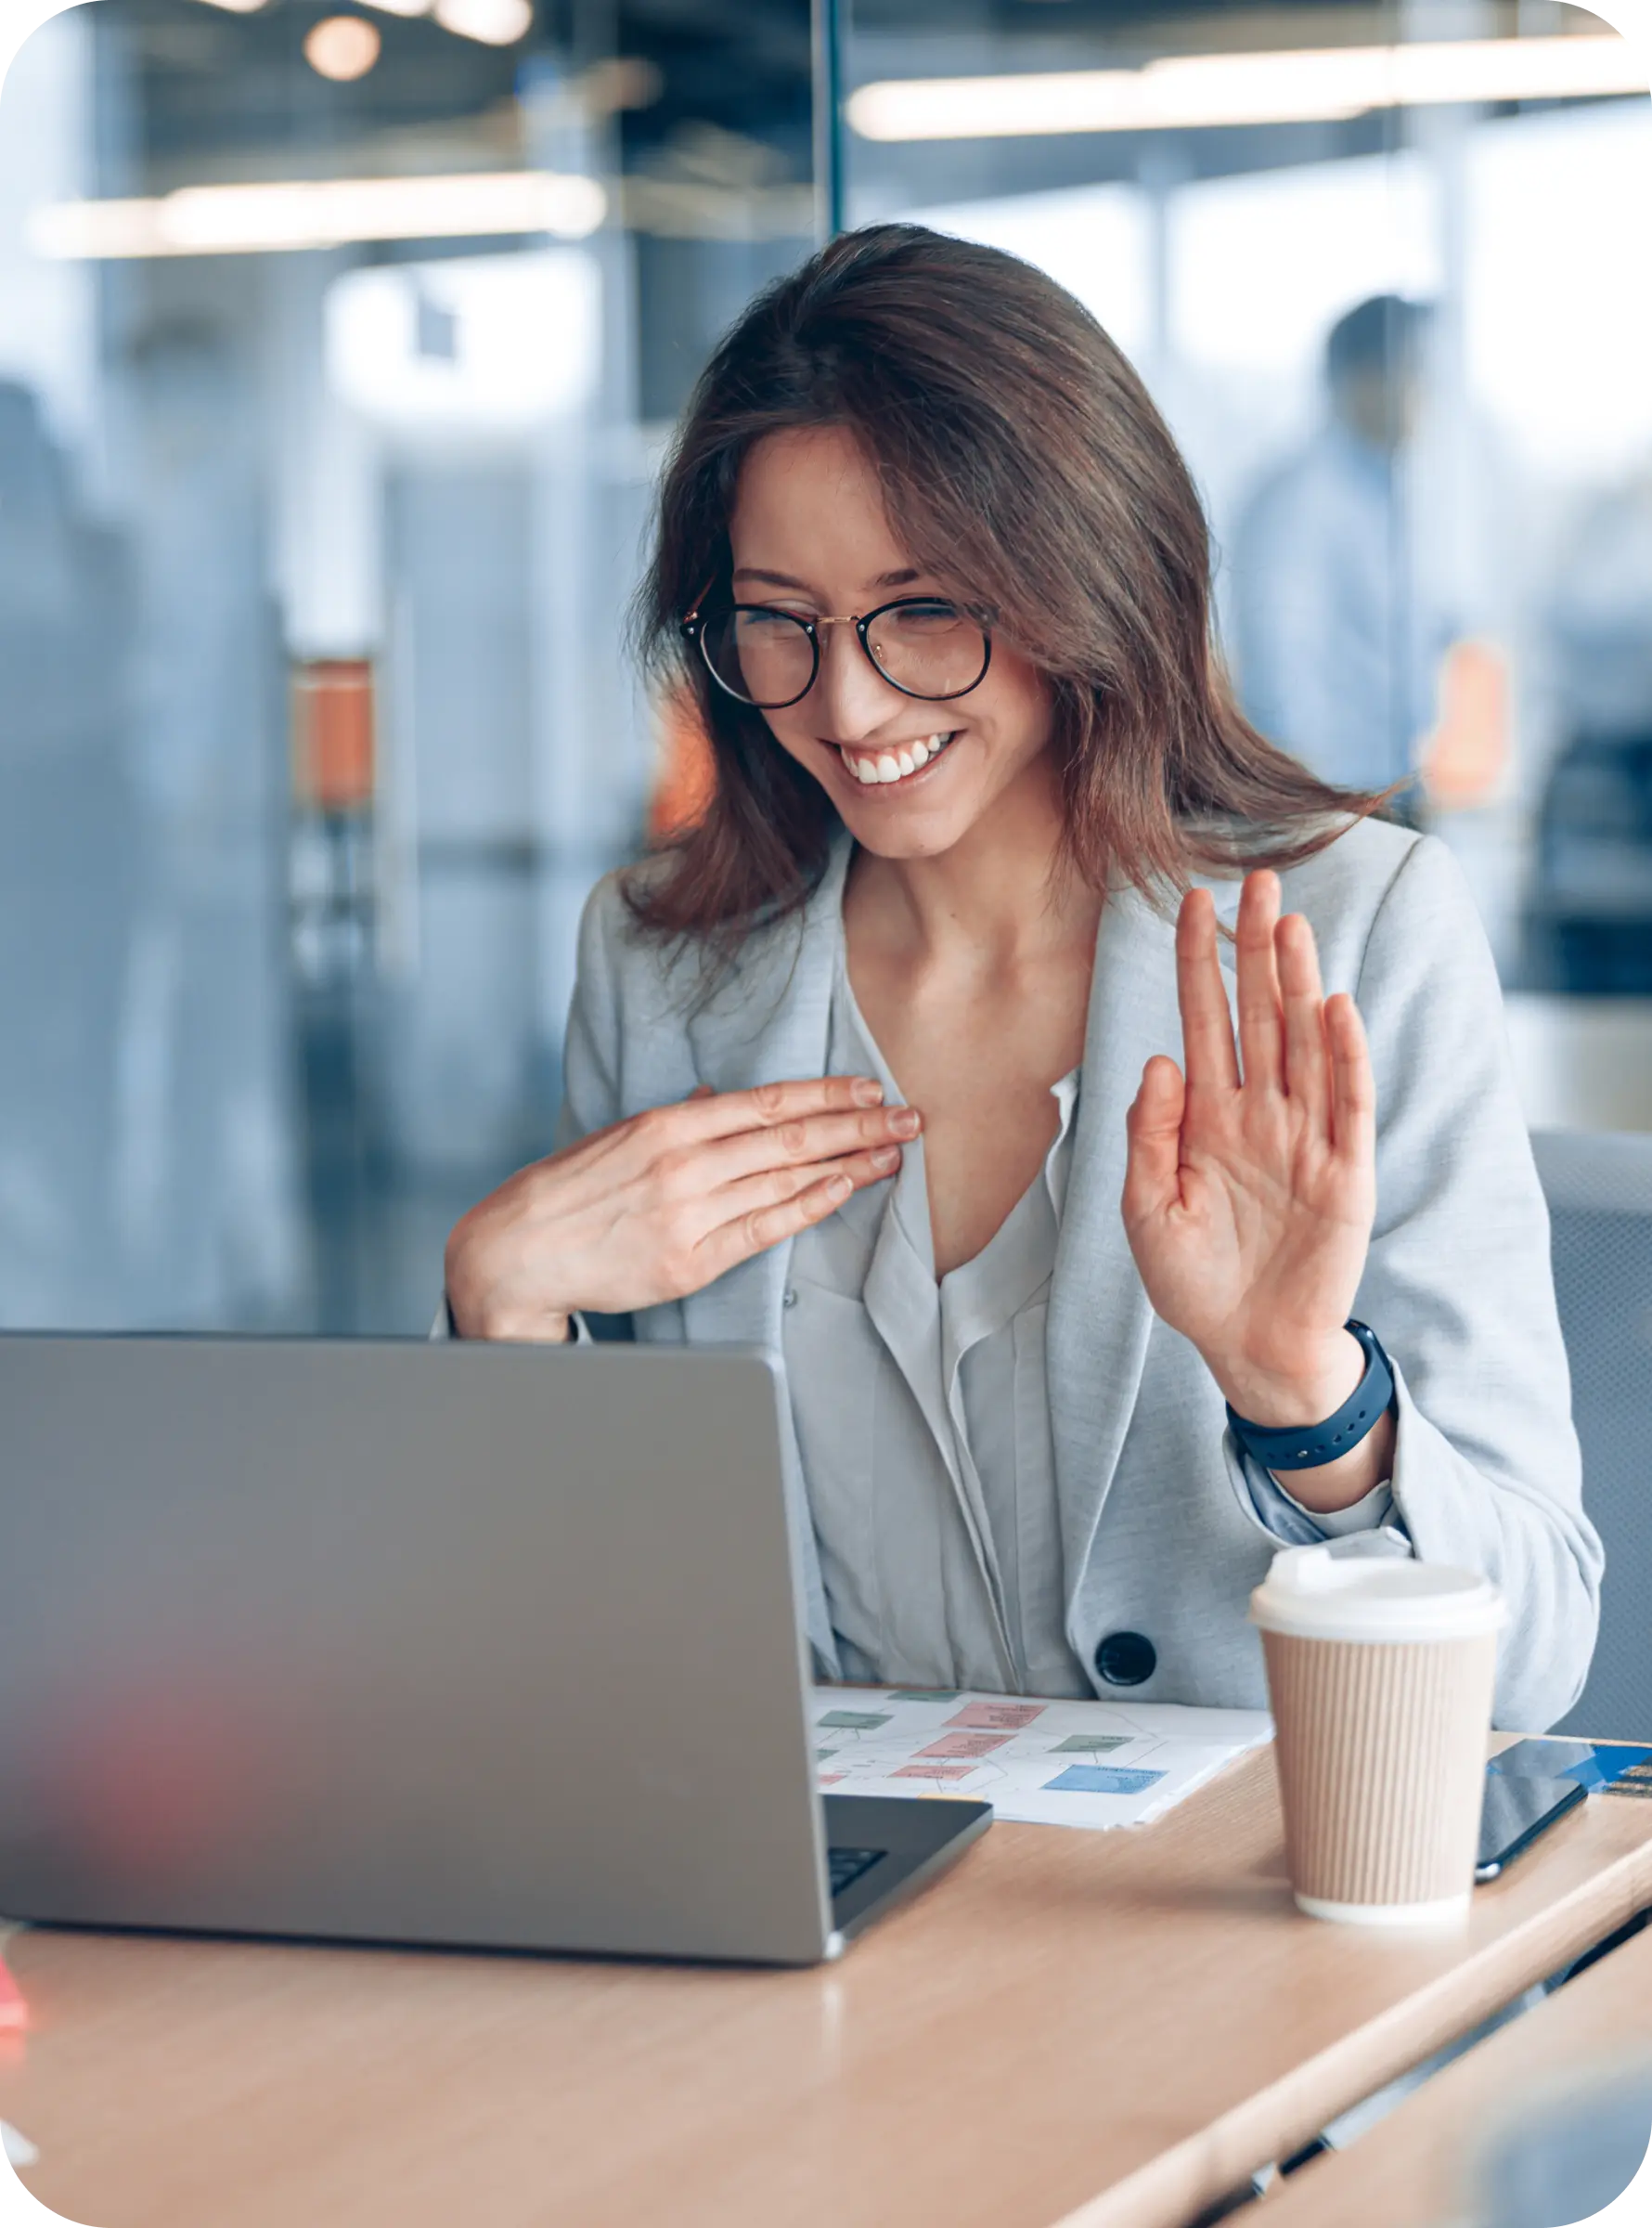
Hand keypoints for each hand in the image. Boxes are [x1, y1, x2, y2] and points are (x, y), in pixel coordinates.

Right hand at [445, 1077, 918, 1341]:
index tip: (872, 1086)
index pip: (766, 1102)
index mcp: (667, 1124)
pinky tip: (846, 1189)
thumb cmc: (567, 1194)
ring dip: (849, 1163)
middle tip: (910, 1117)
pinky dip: (810, 1207)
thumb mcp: (617, 1138)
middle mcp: (683, 1163)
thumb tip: (713, 1096)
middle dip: (858, 1125)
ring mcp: (689, 1214)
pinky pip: (764, 1229)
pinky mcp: (689, 1261)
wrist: (515, 1253)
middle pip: (790, 1138)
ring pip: (786, 1180)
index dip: (827, 1093)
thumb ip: (674, 1120)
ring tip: (894, 1152)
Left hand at [1121, 871, 1375, 1430]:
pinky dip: (1343, 1057)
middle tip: (1258, 880)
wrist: (1249, 1347)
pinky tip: (1334, 1007)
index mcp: (1207, 1117)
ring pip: (1305, 1044)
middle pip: (1260, 1013)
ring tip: (1292, 924)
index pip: (1203, 1019)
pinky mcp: (1344, 1173)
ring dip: (1299, 984)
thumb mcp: (1145, 1212)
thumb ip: (1148, 1137)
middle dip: (1256, 948)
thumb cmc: (1193, 1283)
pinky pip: (1346, 1104)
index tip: (1190, 900)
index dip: (1198, 961)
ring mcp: (1305, 1139)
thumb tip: (1157, 1059)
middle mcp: (1259, 1114)